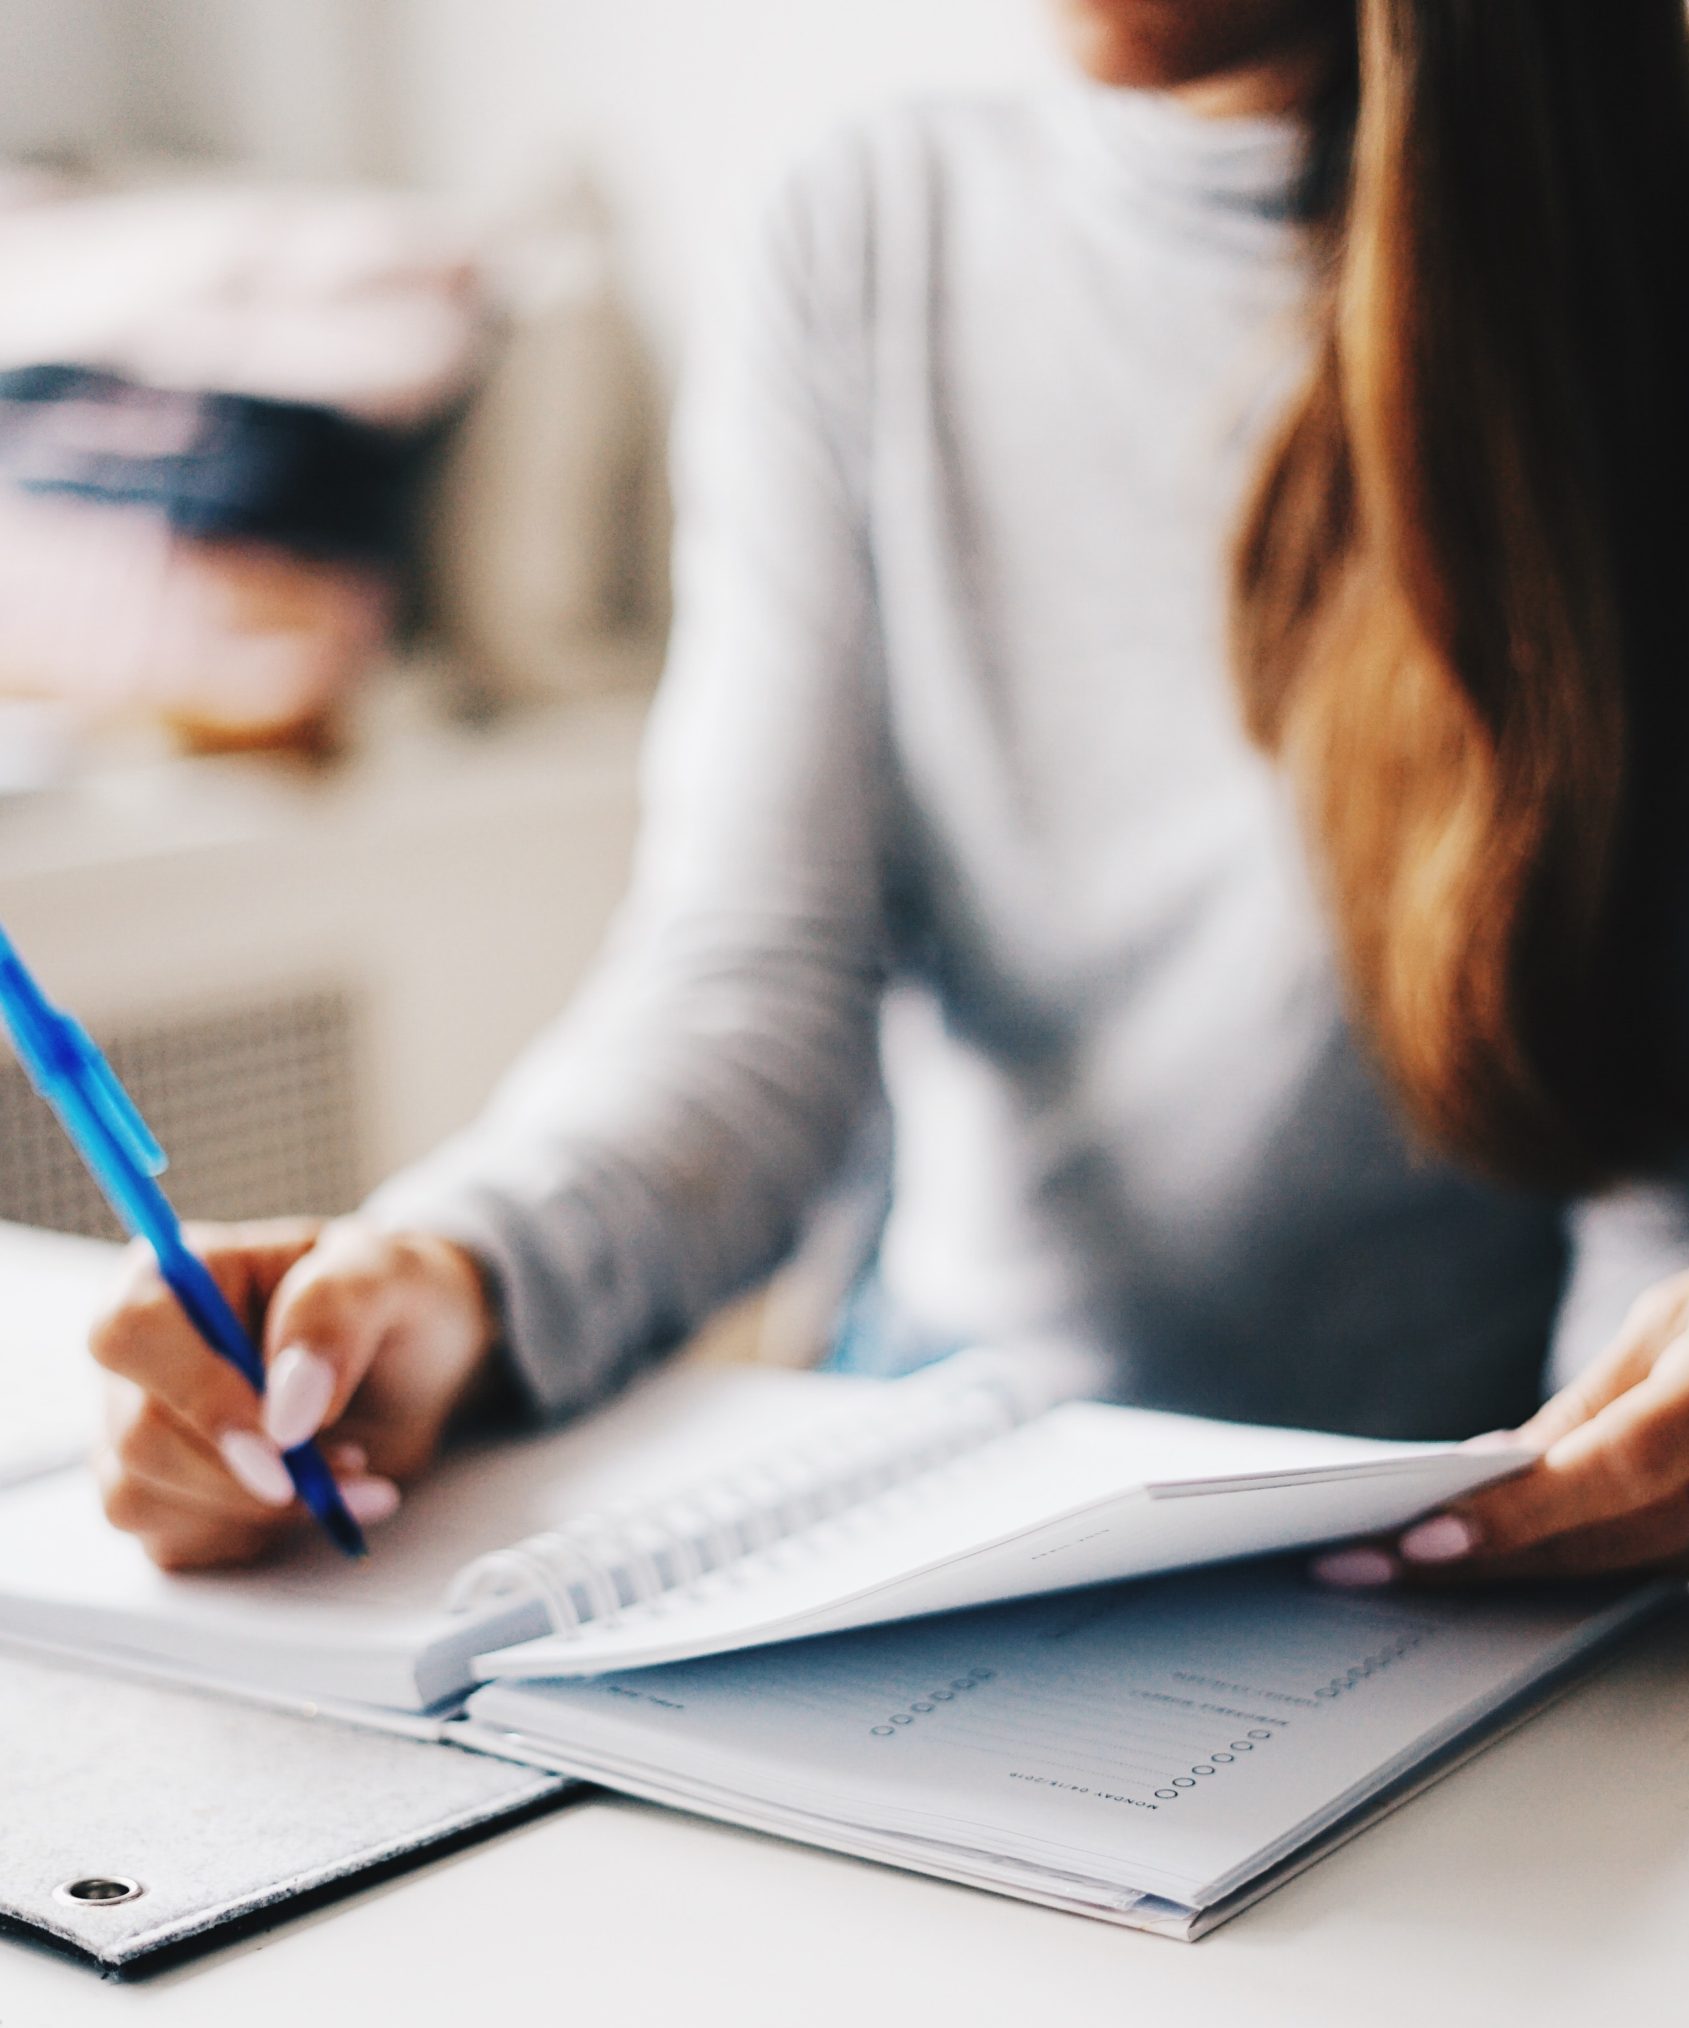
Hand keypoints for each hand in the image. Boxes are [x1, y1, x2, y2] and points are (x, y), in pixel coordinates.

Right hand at [89, 1217, 499, 1570]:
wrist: (418, 1364)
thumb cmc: (394, 1300)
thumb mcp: (389, 1274)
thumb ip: (335, 1313)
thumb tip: (287, 1408)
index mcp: (178, 1274)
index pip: (132, 1332)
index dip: (197, 1392)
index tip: (282, 1437)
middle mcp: (145, 1354)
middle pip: (138, 1434)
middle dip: (247, 1472)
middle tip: (349, 1461)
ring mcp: (143, 1428)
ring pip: (143, 1498)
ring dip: (258, 1509)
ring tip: (347, 1469)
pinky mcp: (163, 1493)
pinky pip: (172, 1541)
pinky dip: (254, 1535)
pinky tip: (313, 1500)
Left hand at [1313, 1270, 1688, 1589]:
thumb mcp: (1672, 1322)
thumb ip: (1593, 1404)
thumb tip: (1502, 1464)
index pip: (1615, 1469)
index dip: (1519, 1512)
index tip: (1423, 1541)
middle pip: (1600, 1542)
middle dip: (1477, 1562)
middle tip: (1362, 1566)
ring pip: (1616, 1569)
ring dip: (1509, 1575)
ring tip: (1398, 1570)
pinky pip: (1646, 1568)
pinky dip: (1566, 1565)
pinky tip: (1489, 1561)